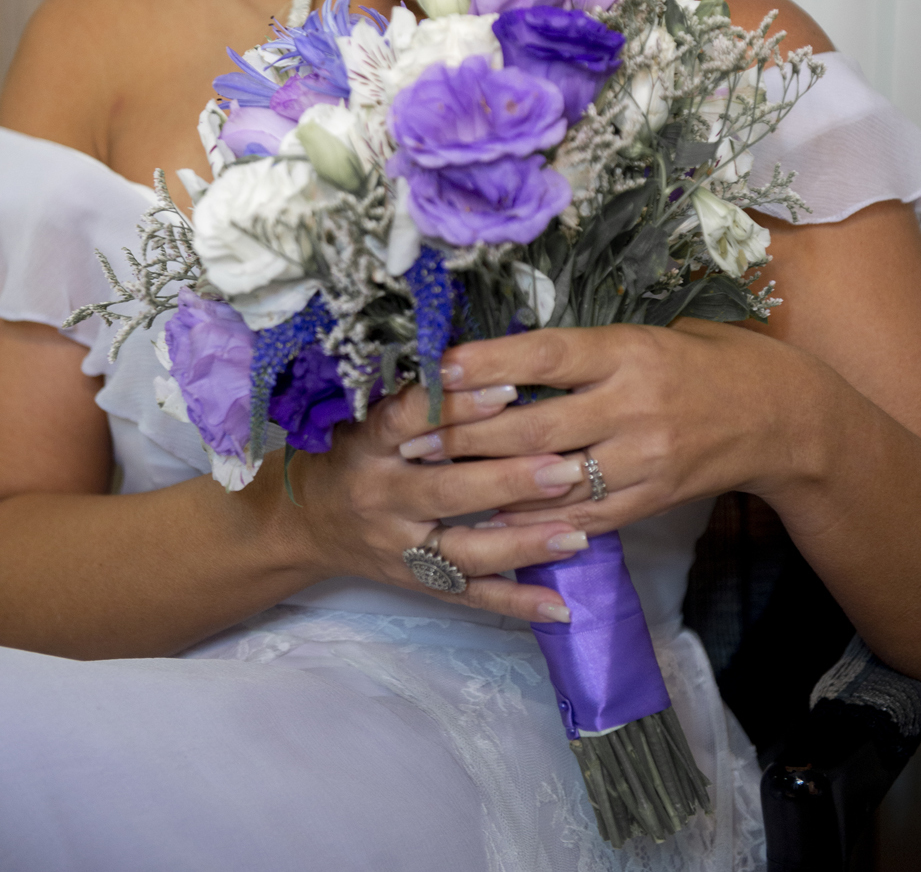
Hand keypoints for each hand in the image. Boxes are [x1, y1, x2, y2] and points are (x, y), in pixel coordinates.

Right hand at [288, 379, 593, 622]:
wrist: (301, 522)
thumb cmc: (348, 451)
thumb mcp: (364, 412)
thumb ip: (416, 393)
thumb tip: (490, 358)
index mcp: (367, 444)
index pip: (410, 419)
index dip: (458, 405)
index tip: (509, 390)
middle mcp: (381, 497)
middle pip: (447, 490)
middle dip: (510, 481)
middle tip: (567, 468)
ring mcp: (398, 547)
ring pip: (464, 551)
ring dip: (522, 545)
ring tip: (576, 533)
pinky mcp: (415, 582)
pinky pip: (468, 596)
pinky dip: (514, 604)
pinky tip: (558, 605)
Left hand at [394, 322, 829, 536]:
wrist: (780, 415)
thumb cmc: (706, 358)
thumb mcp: (650, 334)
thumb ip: (586, 349)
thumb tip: (508, 353)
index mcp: (630, 352)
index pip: (546, 354)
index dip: (487, 363)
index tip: (437, 368)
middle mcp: (633, 406)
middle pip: (535, 423)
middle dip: (467, 434)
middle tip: (411, 436)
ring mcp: (643, 459)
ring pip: (551, 478)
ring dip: (489, 483)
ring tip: (437, 480)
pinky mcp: (650, 499)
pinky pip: (582, 516)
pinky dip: (534, 520)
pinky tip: (493, 519)